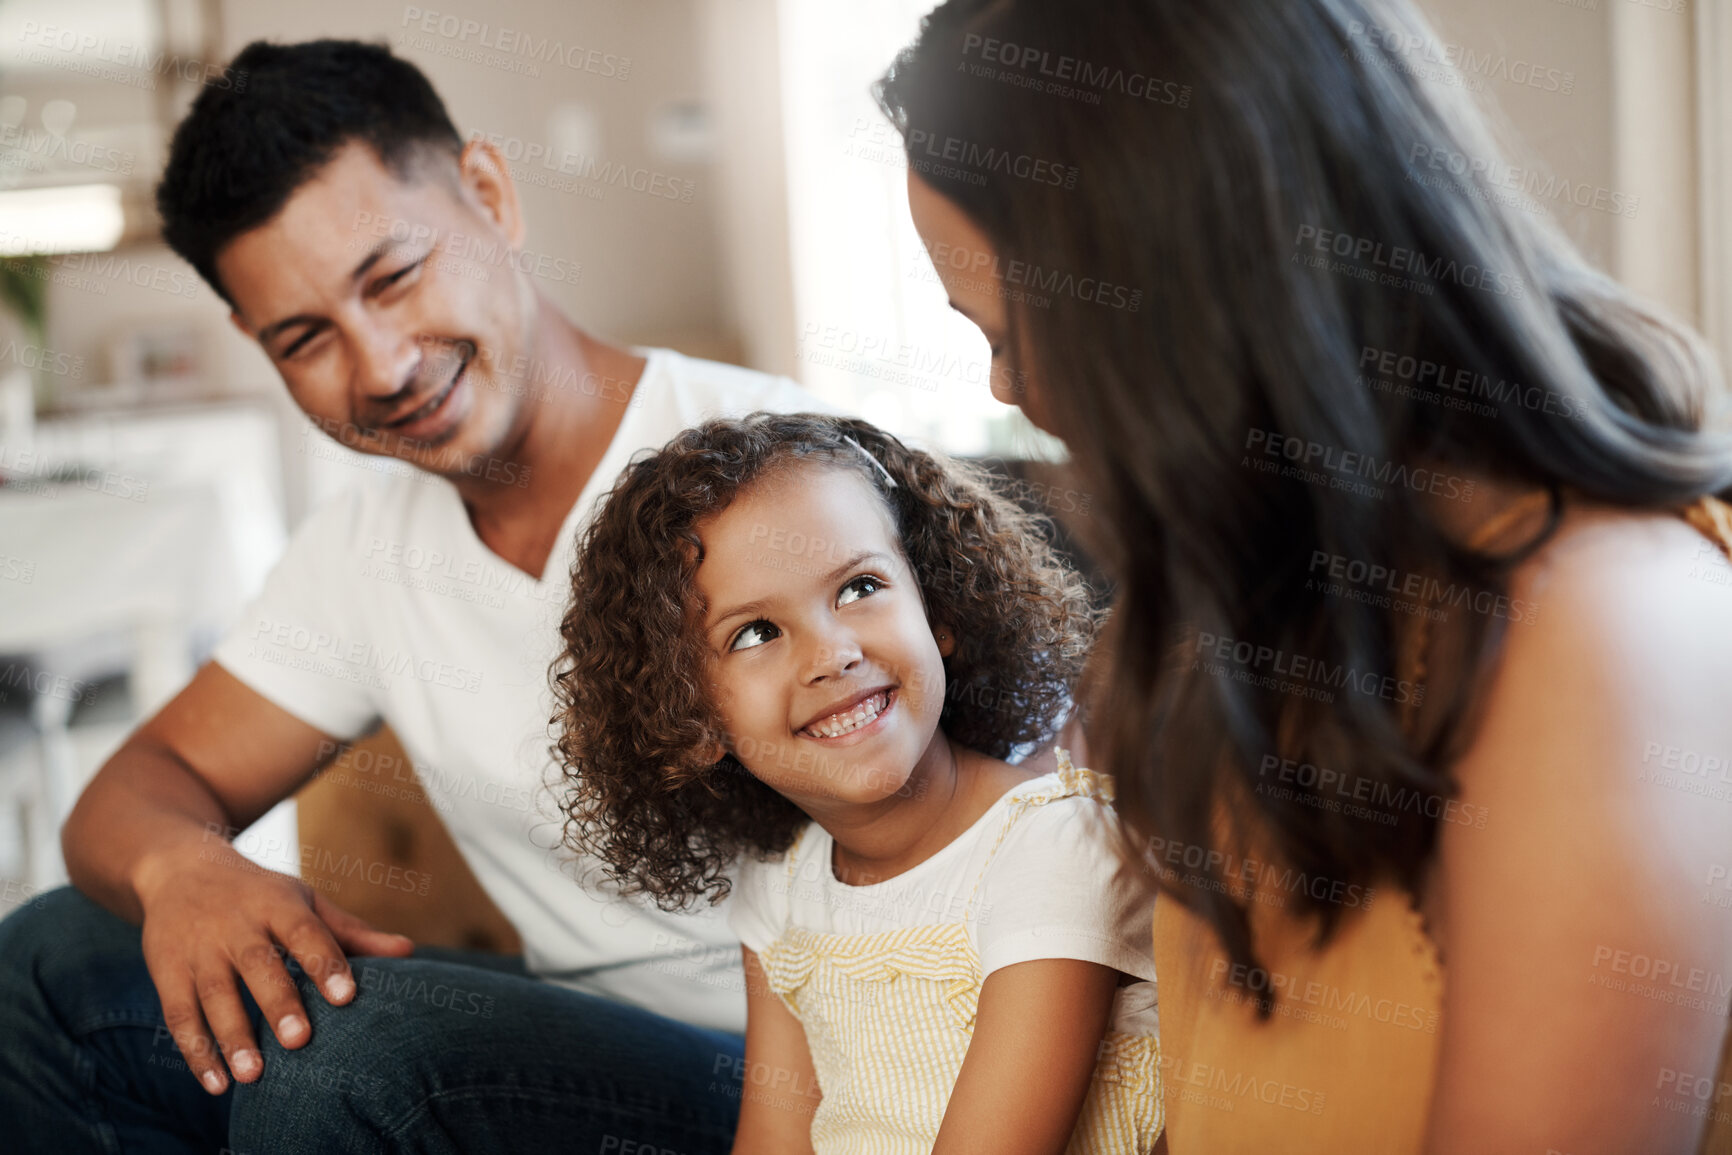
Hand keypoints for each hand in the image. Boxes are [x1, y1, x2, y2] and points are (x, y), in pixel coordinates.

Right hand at [135, 838, 414, 1093]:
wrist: (180, 868)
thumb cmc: (260, 894)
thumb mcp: (305, 902)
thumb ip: (351, 932)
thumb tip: (409, 952)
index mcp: (277, 904)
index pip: (305, 932)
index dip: (325, 963)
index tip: (347, 997)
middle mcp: (236, 924)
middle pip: (257, 964)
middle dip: (277, 1002)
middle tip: (299, 1041)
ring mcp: (198, 948)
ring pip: (213, 994)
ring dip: (231, 1036)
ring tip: (253, 1075)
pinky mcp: (166, 969)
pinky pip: (178, 1013)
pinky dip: (195, 1050)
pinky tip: (216, 1083)